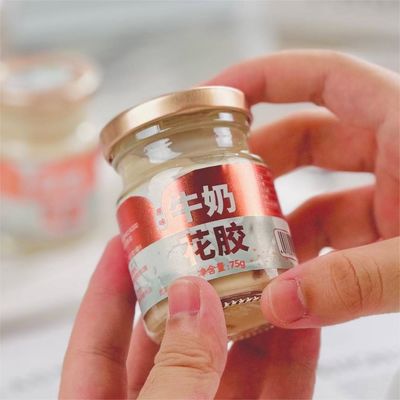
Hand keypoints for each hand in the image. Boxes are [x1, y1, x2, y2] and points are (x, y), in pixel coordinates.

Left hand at [59, 237, 318, 398]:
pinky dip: (292, 360)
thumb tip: (193, 296)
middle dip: (196, 289)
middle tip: (213, 240)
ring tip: (269, 266)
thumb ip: (172, 370)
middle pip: (175, 339)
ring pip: (232, 364)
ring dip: (252, 317)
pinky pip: (279, 395)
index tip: (125, 239)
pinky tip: (304, 321)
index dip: (110, 285)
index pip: (97, 338)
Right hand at [208, 50, 399, 326]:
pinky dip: (309, 255)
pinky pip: (337, 236)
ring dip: (280, 219)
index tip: (216, 97)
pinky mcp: (395, 234)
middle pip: (304, 137)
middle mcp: (395, 152)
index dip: (262, 78)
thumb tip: (282, 304)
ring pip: (316, 194)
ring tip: (241, 243)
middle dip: (257, 160)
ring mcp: (393, 194)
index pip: (318, 76)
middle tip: (215, 184)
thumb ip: (360, 281)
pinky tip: (287, 277)